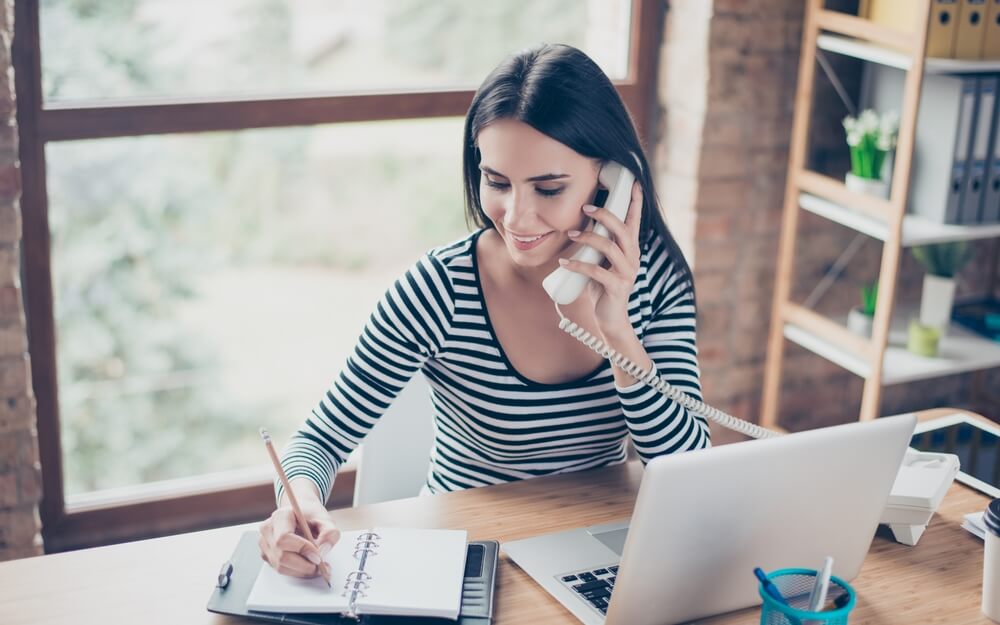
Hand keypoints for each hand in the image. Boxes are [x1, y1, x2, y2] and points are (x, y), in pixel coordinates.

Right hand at [259, 495, 340, 577]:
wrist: (301, 513)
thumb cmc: (311, 516)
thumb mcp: (325, 519)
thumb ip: (329, 533)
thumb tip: (323, 550)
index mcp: (280, 516)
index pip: (284, 538)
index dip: (302, 549)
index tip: (318, 556)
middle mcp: (268, 529)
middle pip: (281, 556)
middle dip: (304, 565)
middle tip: (322, 566)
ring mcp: (264, 543)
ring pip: (280, 566)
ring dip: (301, 571)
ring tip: (318, 566)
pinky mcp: (266, 554)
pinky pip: (280, 568)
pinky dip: (296, 571)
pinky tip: (307, 565)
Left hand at [559, 181, 642, 340]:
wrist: (611, 318)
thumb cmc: (603, 287)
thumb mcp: (601, 261)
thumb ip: (598, 245)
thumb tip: (579, 225)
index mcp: (630, 249)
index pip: (635, 221)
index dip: (635, 202)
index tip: (633, 183)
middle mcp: (633, 258)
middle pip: (623, 229)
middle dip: (605, 215)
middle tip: (586, 206)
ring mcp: (627, 273)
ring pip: (610, 248)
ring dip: (588, 238)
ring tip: (571, 233)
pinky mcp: (617, 287)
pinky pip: (596, 272)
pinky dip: (578, 265)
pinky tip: (563, 262)